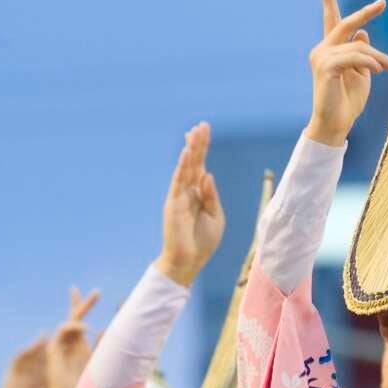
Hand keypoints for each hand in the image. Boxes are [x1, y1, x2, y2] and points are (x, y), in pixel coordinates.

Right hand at [41, 287, 99, 387]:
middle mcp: (70, 342)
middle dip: (82, 303)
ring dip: (78, 319)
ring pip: (68, 324)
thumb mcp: (100, 361)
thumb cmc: (89, 384)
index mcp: (80, 343)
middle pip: (73, 316)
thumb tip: (105, 329)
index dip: (86, 304)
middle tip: (98, 292)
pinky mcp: (55, 351)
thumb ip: (102, 346)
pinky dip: (72, 327)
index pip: (81, 319)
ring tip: (86, 327)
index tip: (97, 292)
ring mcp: (61, 346)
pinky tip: (84, 328)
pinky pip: (61, 333)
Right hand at [155, 122, 225, 286]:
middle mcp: (187, 192)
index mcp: (199, 194)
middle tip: (202, 125)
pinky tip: (187, 154)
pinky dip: (183, 168)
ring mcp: (179, 196)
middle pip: (193, 163)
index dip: (202, 149)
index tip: (203, 131)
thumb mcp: (215, 217)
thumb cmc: (202, 242)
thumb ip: (212, 196)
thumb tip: (207, 174)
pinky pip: (178, 182)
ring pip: (185, 169)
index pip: (200, 167)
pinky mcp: (173, 204)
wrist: (188, 261)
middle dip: (198, 144)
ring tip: (194, 133)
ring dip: (190, 151)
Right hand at [305, 0, 387, 147]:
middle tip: (382, 2)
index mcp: (329, 50)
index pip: (330, 21)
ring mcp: (321, 58)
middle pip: (345, 24)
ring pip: (359, 46)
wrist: (335, 125)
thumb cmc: (347, 103)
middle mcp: (322, 50)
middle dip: (365, 13)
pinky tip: (379, 70)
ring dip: (379, 57)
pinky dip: (370, 62)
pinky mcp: (326, 68)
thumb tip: (363, 34)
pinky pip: (354, 57)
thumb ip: (362, 54)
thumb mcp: (361, 75)